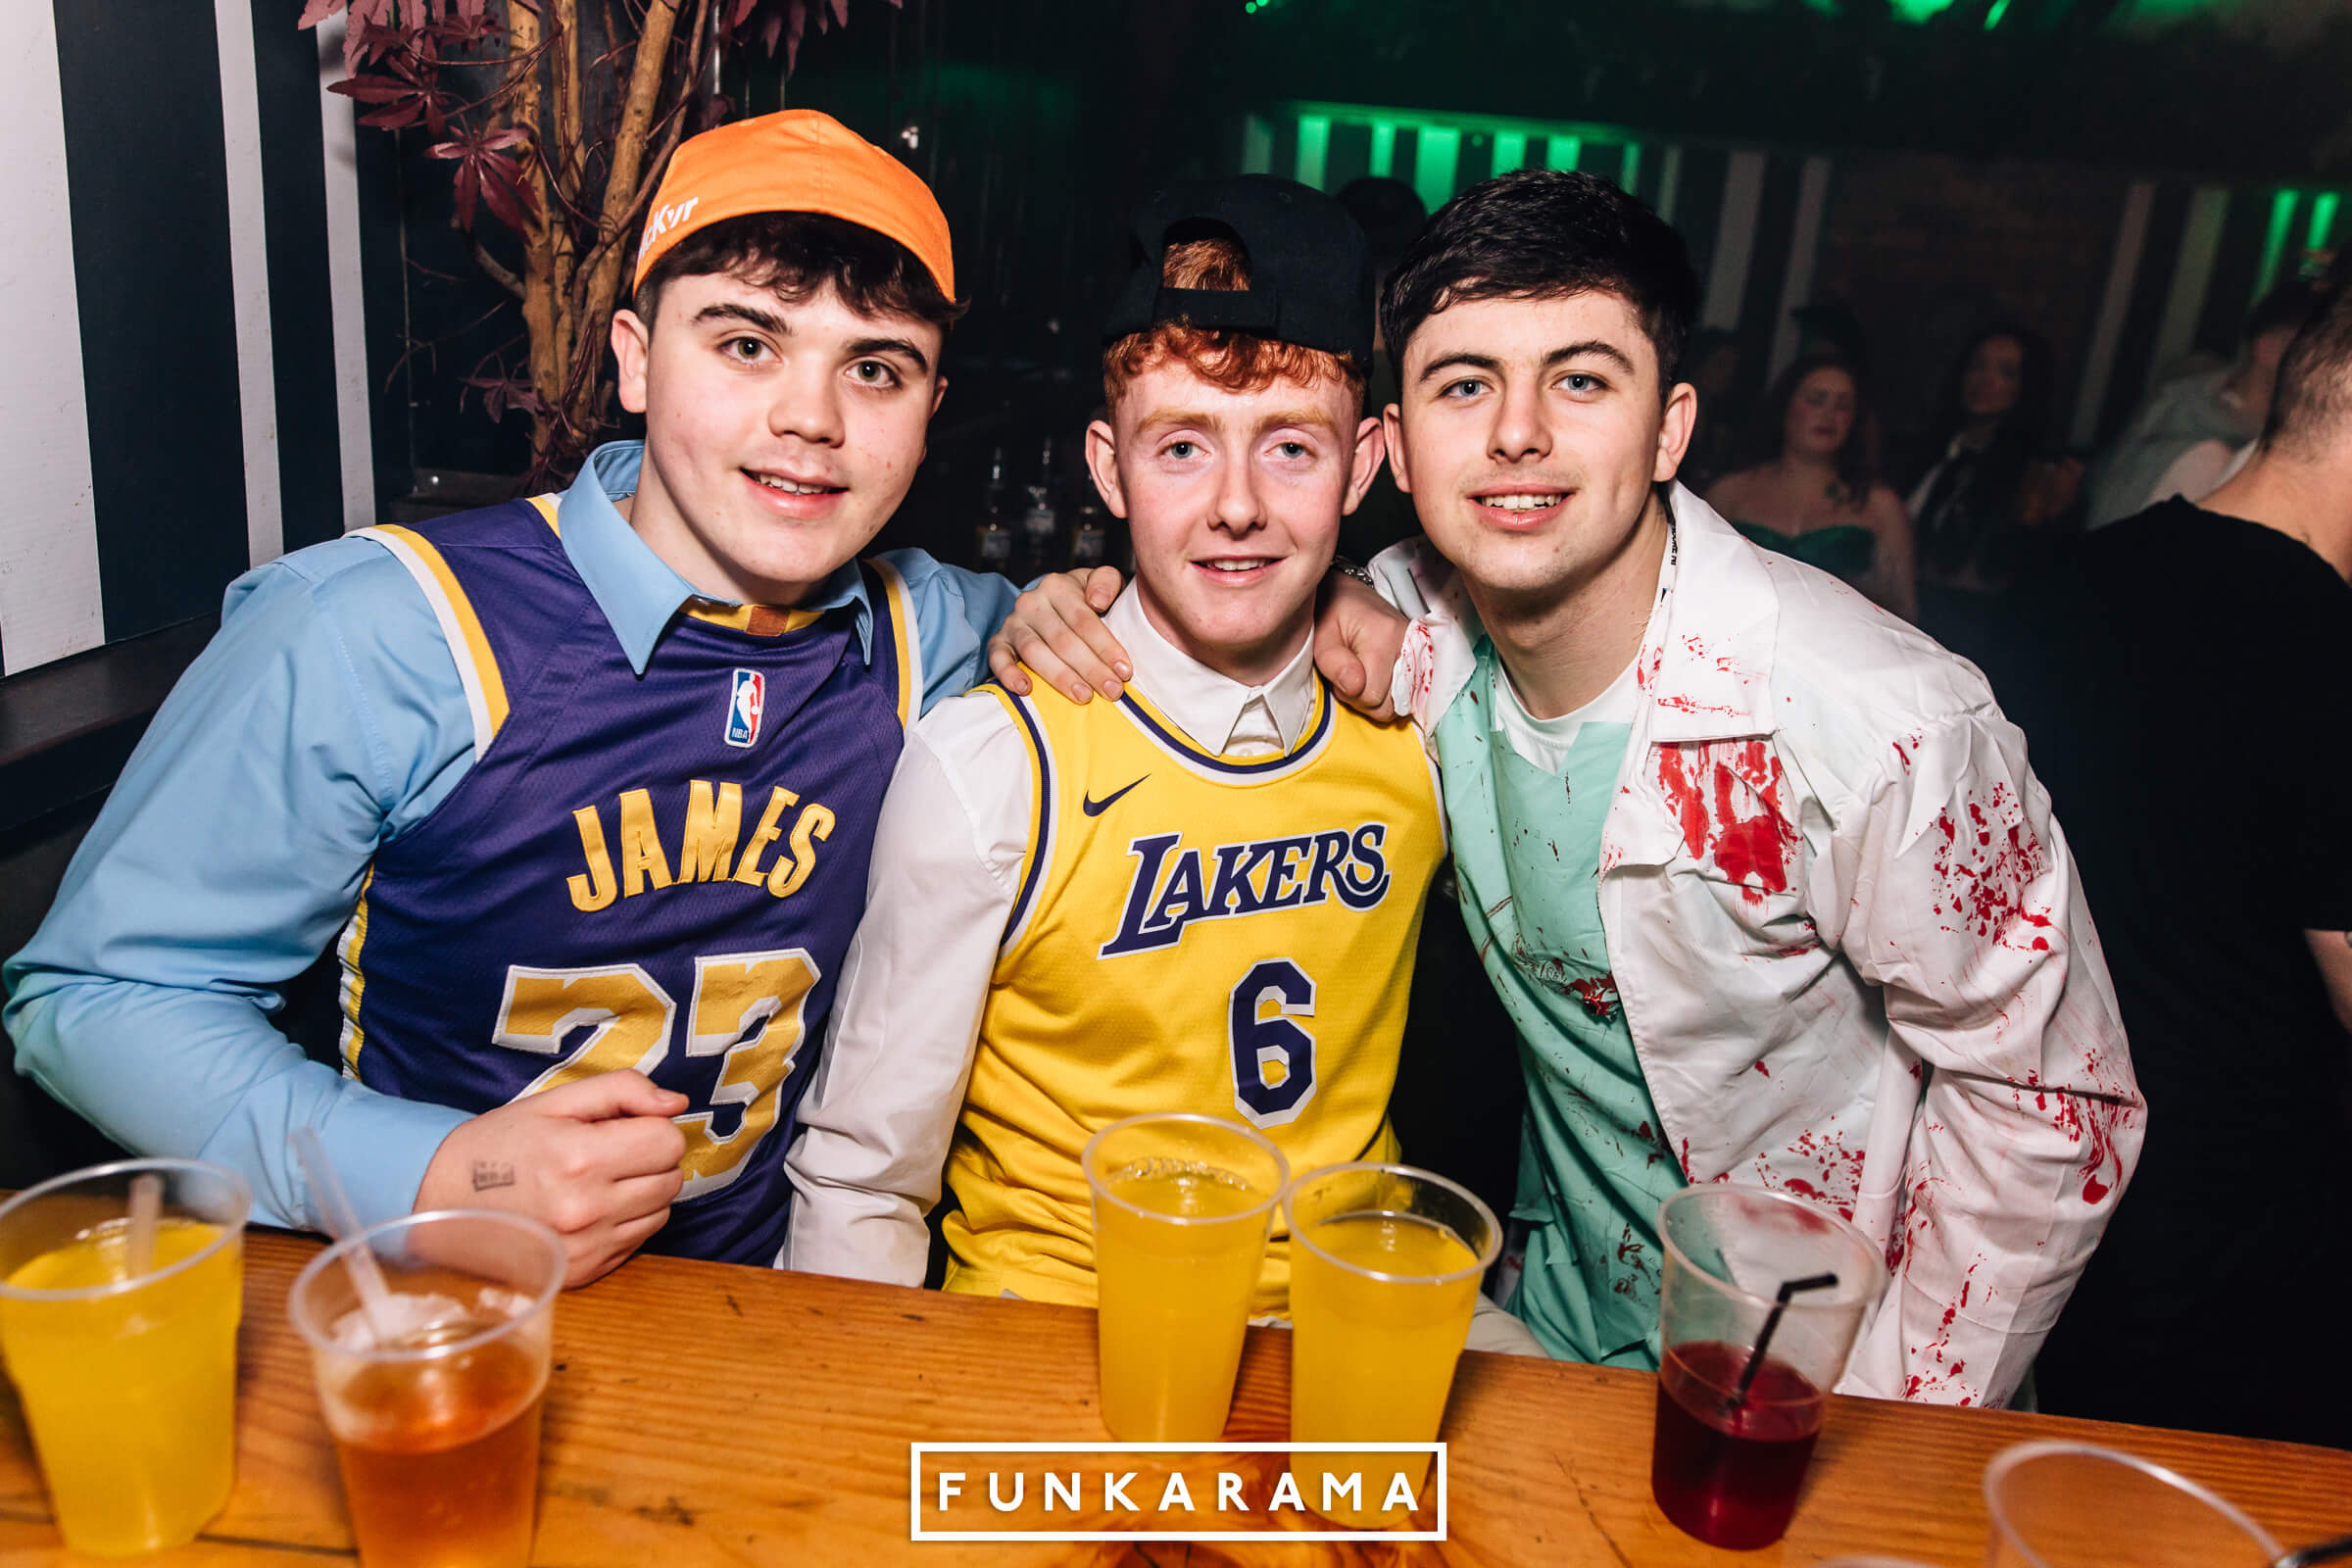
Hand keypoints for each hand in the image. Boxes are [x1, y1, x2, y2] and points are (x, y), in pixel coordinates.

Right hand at [414, 1070, 688, 1287]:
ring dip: (643, 1193)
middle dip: (651, 1160)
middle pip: (671, 1179)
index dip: (653, 1129)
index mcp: (579, 1158)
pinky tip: (590, 1210)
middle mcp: (586, 1210)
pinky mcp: (582, 1273)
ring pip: (661, 1213)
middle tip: (611, 1153)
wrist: (441, 1200)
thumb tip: (677, 1103)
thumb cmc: (500, 1143)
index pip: (668, 1143)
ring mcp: (584, 1248)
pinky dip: (625, 1222)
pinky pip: (637, 1241)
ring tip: (598, 1181)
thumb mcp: (556, 1101)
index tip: (625, 1128)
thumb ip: (623, 1091)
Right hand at [987, 568, 1130, 702]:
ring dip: (1060, 677)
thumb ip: (1107, 582)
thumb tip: (1097, 601)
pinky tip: (1026, 690)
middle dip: (1090, 668)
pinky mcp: (999, 641)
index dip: (1106, 647)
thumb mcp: (1100, 582)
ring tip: (1083, 696)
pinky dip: (1008, 674)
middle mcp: (1031, 602)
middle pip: (1062, 640)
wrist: (1051, 603)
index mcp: (1058, 586)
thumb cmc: (1084, 598)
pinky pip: (997, 658)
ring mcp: (1013, 622)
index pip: (1083, 620)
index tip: (1125, 671)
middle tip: (1112, 691)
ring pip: (1034, 652)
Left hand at [1314, 573, 1406, 721]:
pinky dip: (1391, 693)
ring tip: (1362, 674)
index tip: (1339, 673)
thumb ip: (1333, 664)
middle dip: (1363, 697)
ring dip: (1377, 696)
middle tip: (1349, 674)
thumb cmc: (1331, 614)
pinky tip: (1378, 677)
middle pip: (1388, 705)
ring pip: (1399, 704)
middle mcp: (1409, 645)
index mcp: (1384, 636)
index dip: (1349, 692)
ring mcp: (1420, 653)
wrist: (1348, 595)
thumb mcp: (1320, 637)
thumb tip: (1356, 688)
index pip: (1371, 695)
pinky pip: (1409, 695)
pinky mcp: (1422, 659)